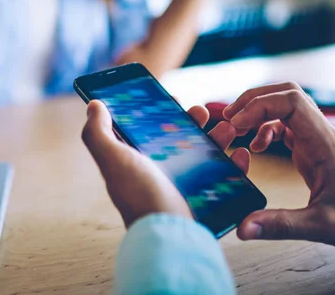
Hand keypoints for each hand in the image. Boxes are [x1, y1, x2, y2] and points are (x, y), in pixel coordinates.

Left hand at [81, 100, 249, 227]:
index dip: (159, 112)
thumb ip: (98, 133)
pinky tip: (240, 154)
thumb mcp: (113, 161)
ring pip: (204, 153)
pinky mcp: (205, 199)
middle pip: (179, 138)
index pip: (148, 130)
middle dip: (192, 121)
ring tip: (228, 128)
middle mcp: (160, 173)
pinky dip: (234, 164)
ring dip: (217, 137)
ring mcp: (184, 186)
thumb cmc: (140, 197)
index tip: (171, 98)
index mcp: (137, 162)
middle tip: (201, 111)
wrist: (169, 237)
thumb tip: (94, 104)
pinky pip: (224, 177)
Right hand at [224, 82, 334, 250]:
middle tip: (230, 119)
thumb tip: (243, 228)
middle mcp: (322, 134)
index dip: (260, 106)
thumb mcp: (322, 226)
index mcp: (325, 144)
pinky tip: (257, 147)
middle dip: (254, 100)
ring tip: (237, 129)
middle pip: (286, 94)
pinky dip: (266, 127)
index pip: (292, 102)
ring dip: (258, 110)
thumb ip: (281, 225)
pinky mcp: (314, 146)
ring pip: (286, 105)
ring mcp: (318, 138)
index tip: (237, 124)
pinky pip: (287, 124)